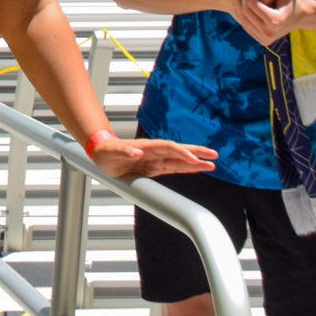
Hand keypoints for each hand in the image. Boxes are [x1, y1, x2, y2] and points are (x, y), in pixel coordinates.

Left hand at [89, 131, 219, 180]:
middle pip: (179, 151)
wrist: (101, 154)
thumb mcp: (112, 152)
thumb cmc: (105, 152)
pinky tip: (197, 169)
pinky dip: (186, 169)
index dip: (181, 152)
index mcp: (146, 146)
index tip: (193, 159)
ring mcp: (155, 160)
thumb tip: (138, 151)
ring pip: (179, 161)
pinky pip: (173, 168)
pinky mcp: (154, 168)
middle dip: (196, 153)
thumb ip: (125, 151)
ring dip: (195, 163)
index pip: (168, 148)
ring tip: (212, 165)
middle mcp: (154, 152)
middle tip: (214, 156)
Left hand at [226, 0, 310, 47]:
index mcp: (276, 21)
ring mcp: (265, 39)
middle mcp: (269, 33)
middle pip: (246, 12)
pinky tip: (241, 1)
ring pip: (243, 19)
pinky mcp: (261, 41)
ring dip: (238, 4)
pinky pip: (246, 26)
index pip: (253, 4)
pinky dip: (241, 13)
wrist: (299, 15)